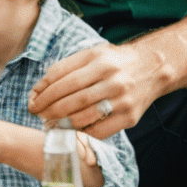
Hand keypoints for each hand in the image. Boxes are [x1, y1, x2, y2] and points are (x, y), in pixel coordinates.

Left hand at [27, 40, 161, 135]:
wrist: (153, 68)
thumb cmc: (114, 61)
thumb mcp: (92, 54)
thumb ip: (66, 67)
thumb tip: (39, 88)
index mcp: (99, 60)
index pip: (63, 77)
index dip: (43, 91)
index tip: (32, 100)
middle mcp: (112, 79)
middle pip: (71, 98)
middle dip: (48, 109)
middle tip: (36, 114)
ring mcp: (122, 99)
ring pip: (83, 116)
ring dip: (61, 123)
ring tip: (49, 123)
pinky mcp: (130, 117)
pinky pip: (99, 130)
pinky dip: (81, 132)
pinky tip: (70, 130)